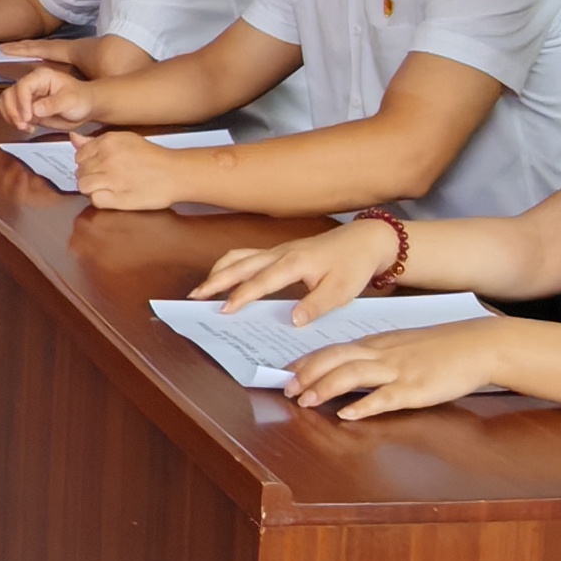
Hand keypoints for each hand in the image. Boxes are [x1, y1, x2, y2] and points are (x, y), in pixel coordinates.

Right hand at [0, 66, 94, 132]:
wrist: (86, 108)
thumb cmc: (82, 99)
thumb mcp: (70, 101)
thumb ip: (52, 104)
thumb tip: (35, 109)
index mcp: (41, 76)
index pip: (23, 86)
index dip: (21, 102)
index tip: (28, 117)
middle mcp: (31, 84)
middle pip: (9, 94)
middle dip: (13, 111)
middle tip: (23, 124)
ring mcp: (28, 97)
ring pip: (6, 103)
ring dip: (11, 117)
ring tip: (25, 127)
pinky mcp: (27, 108)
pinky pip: (12, 113)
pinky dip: (14, 121)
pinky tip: (28, 128)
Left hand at [77, 129, 228, 210]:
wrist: (175, 173)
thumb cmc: (152, 157)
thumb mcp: (125, 140)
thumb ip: (96, 142)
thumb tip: (73, 138)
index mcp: (108, 142)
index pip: (80, 154)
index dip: (87, 162)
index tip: (98, 166)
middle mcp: (107, 158)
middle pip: (80, 171)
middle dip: (89, 176)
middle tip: (105, 178)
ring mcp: (112, 178)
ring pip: (83, 185)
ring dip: (92, 188)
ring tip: (107, 188)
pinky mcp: (118, 197)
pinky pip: (95, 200)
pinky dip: (100, 200)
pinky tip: (112, 196)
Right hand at [194, 218, 401, 319]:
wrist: (365, 240)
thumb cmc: (353, 265)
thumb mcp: (342, 291)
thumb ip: (316, 305)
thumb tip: (292, 320)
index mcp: (294, 263)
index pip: (261, 281)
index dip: (241, 296)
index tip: (224, 310)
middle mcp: (280, 253)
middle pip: (239, 264)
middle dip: (215, 280)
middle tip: (195, 296)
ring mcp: (277, 250)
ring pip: (240, 256)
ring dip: (219, 270)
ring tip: (203, 288)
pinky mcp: (279, 251)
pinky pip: (248, 255)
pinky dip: (231, 266)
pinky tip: (225, 277)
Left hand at [283, 318, 524, 420]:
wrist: (479, 345)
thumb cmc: (442, 347)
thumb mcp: (404, 344)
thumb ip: (377, 354)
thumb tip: (350, 367)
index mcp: (378, 342)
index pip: (334, 349)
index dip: (308, 362)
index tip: (288, 373)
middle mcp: (383, 353)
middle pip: (336, 358)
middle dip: (308, 374)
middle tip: (287, 388)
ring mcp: (399, 370)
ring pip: (354, 374)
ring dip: (326, 387)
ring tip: (306, 401)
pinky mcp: (417, 389)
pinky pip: (385, 397)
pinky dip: (364, 406)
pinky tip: (348, 415)